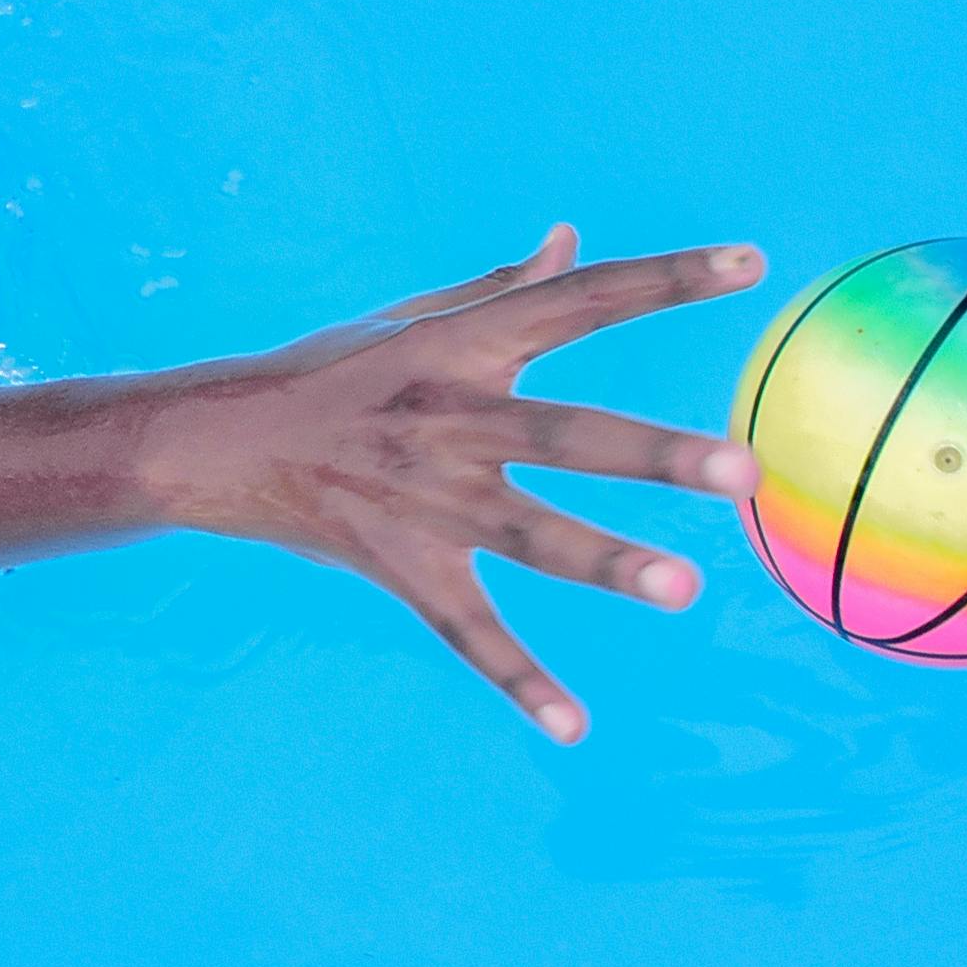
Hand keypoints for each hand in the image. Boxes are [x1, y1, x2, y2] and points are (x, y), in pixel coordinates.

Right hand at [147, 227, 764, 743]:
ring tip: (683, 590)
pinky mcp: (403, 567)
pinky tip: (573, 727)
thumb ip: (502, 289)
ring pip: (529, 535)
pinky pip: (468, 631)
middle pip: (566, 435)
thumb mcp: (411, 322)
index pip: (579, 302)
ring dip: (606, 562)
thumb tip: (572, 238)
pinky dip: (518, 681)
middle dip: (654, 453)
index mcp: (462, 346)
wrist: (215, 443)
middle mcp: (450, 421)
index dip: (664, 279)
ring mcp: (427, 500)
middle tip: (742, 471)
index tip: (751, 264)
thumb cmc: (329, 373)